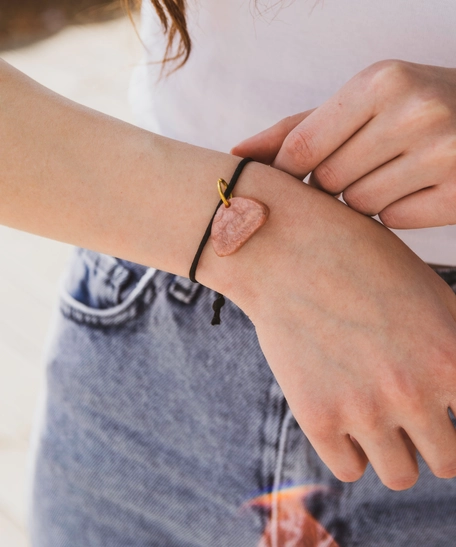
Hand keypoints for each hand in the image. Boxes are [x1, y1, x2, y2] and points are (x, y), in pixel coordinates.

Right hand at [204, 161, 455, 490]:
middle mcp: (413, 392)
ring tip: (373, 417)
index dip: (455, 414)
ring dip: (392, 453)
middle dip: (431, 441)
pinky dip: (350, 452)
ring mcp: (363, 409)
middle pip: (446, 461)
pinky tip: (341, 417)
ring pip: (399, 475)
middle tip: (407, 413)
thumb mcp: (430, 292)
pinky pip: (348, 470)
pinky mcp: (316, 417)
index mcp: (450, 359)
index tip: (438, 408)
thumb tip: (454, 386)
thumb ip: (454, 345)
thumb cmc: (356, 260)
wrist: (285, 250)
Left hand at [231, 60, 455, 228]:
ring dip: (362, 198)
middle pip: (328, 181)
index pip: (301, 149)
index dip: (287, 172)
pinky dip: (395, 210)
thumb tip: (237, 155)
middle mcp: (414, 113)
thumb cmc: (409, 105)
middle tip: (355, 165)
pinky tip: (412, 187)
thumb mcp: (358, 100)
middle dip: (331, 182)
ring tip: (388, 171)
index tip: (291, 178)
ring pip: (359, 206)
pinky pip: (395, 221)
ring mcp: (443, 155)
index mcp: (380, 82)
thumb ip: (298, 128)